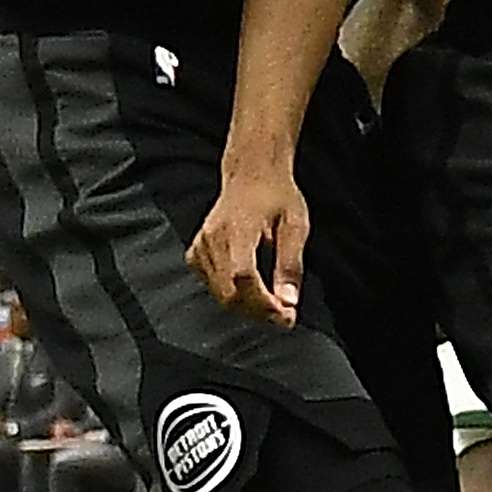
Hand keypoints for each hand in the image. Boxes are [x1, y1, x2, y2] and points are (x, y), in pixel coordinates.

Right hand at [185, 157, 311, 323]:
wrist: (252, 175)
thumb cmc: (277, 196)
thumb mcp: (296, 225)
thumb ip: (290, 264)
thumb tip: (289, 302)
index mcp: (237, 229)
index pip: (243, 277)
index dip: (264, 303)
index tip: (287, 315)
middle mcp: (212, 239)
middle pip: (229, 293)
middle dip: (259, 311)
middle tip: (285, 316)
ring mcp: (200, 247)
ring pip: (220, 294)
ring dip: (248, 307)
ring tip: (274, 305)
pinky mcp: (195, 253)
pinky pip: (211, 286)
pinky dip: (232, 296)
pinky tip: (251, 291)